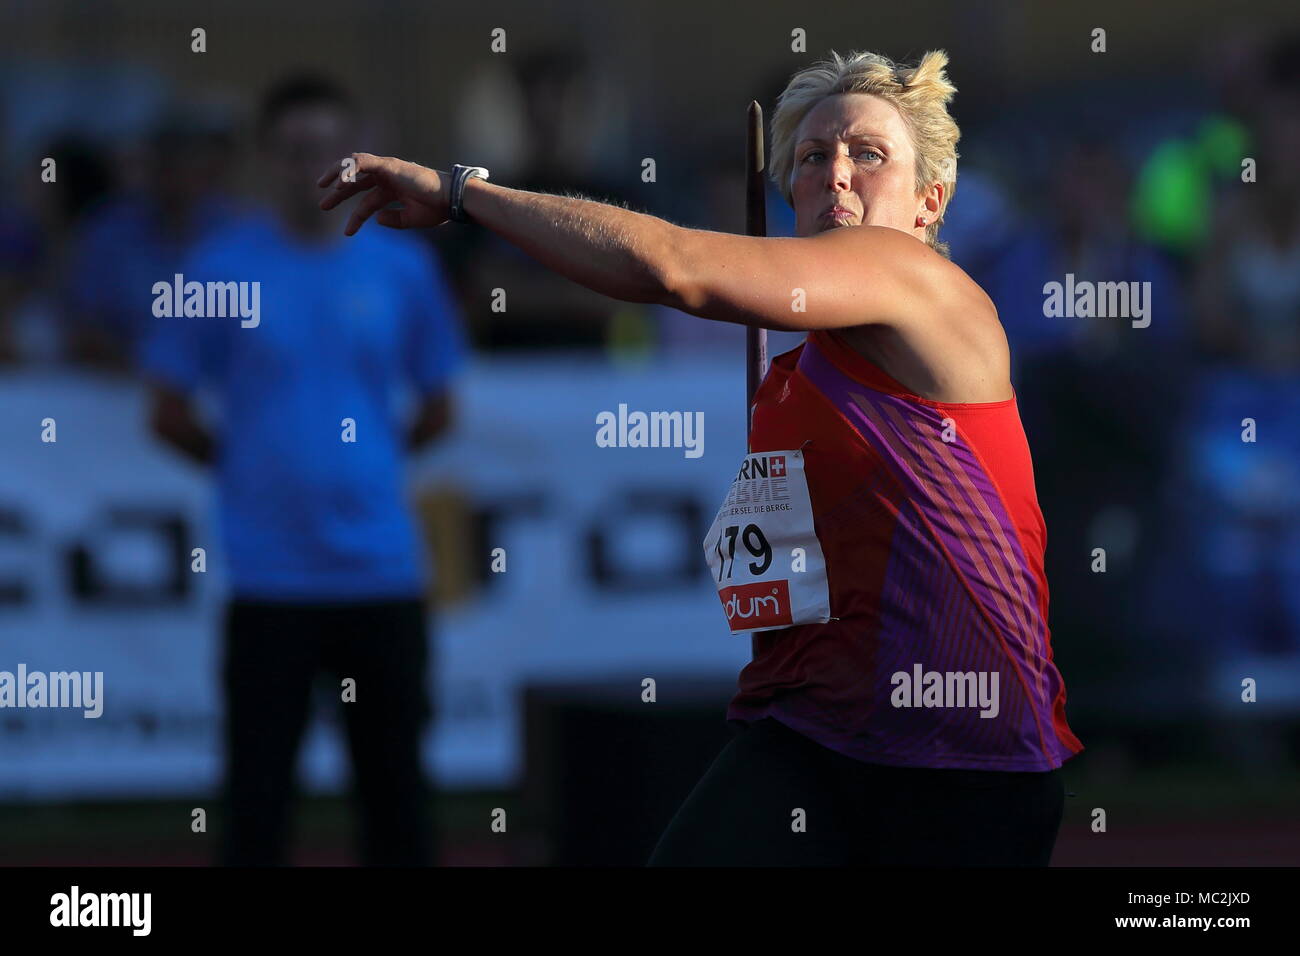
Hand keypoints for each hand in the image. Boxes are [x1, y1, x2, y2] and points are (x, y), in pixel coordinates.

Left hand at [317, 153, 448, 234]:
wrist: (450, 200)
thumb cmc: (437, 209)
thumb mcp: (411, 219)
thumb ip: (393, 220)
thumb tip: (376, 219)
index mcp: (393, 189)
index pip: (367, 201)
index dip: (356, 218)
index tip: (346, 233)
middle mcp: (388, 177)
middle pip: (356, 182)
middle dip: (339, 193)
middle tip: (323, 206)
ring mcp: (387, 169)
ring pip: (355, 167)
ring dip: (337, 175)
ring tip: (323, 187)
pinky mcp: (388, 165)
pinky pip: (362, 163)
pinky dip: (349, 170)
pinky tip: (339, 184)